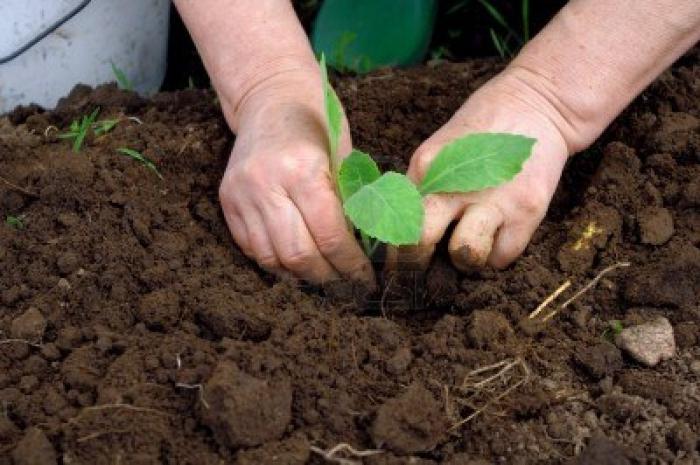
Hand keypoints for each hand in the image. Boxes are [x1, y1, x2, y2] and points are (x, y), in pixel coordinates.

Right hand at [219, 71, 373, 284]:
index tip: (365, 278)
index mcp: (303, 170)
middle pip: (298, 254)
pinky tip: (295, 263)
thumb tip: (364, 251)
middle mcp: (266, 184)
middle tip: (346, 284)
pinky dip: (276, 262)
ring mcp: (241, 194)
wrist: (271, 97)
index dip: (350, 264)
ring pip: (272, 258)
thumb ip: (348, 204)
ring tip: (322, 276)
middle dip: (327, 277)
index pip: (329, 235)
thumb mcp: (343, 158)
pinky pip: (251, 248)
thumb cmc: (318, 124)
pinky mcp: (227, 201)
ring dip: (300, 276)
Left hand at [392, 67, 573, 270]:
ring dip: (464, 259)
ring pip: (466, 255)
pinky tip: (496, 235)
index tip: (396, 265)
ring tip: (468, 245)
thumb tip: (402, 234)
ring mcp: (495, 199)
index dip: (394, 250)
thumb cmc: (482, 130)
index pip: (396, 219)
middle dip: (417, 262)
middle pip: (420, 240)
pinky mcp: (528, 210)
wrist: (538, 104)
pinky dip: (497, 254)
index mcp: (426, 166)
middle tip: (424, 267)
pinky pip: (503, 256)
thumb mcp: (440, 150)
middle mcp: (456, 184)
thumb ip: (421, 188)